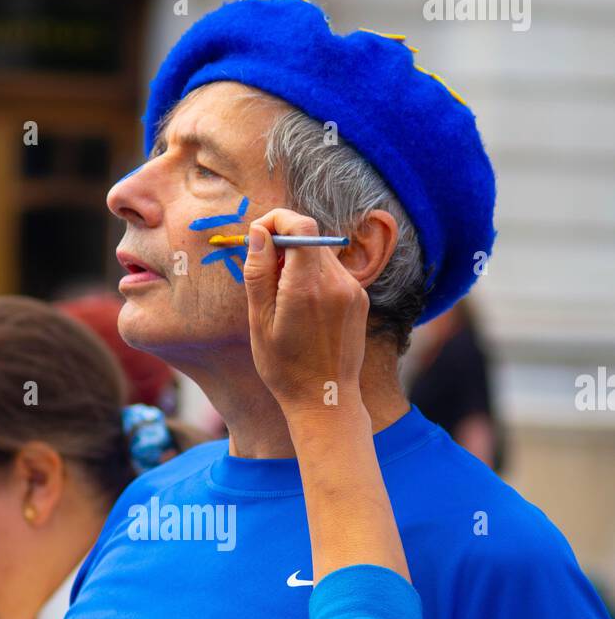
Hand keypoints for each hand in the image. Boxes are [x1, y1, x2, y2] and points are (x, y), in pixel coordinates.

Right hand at [243, 209, 368, 414]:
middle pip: (311, 236)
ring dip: (298, 262)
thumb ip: (258, 273)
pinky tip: (304, 310)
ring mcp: (353, 291)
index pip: (301, 225)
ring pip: (321, 254)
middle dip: (284, 243)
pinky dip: (314, 277)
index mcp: (307, 287)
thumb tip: (260, 232)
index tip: (260, 235)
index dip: (277, 219)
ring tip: (284, 299)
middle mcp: (336, 283)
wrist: (325, 399)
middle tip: (265, 274)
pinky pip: (333, 273)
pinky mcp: (360, 299)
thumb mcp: (259, 322)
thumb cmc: (285, 367)